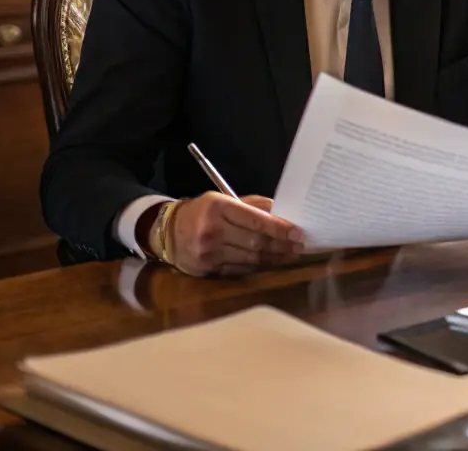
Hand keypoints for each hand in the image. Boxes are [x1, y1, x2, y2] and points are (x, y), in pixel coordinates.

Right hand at [168, 193, 305, 276]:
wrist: (167, 232)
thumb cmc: (203, 212)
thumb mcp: (223, 199)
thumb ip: (253, 205)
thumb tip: (282, 211)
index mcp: (218, 208)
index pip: (255, 220)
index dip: (279, 228)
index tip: (297, 232)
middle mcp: (212, 231)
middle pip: (255, 242)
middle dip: (281, 245)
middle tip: (300, 246)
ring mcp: (209, 253)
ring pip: (250, 258)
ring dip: (275, 258)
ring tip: (291, 254)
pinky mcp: (208, 269)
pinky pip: (240, 269)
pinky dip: (259, 266)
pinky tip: (272, 262)